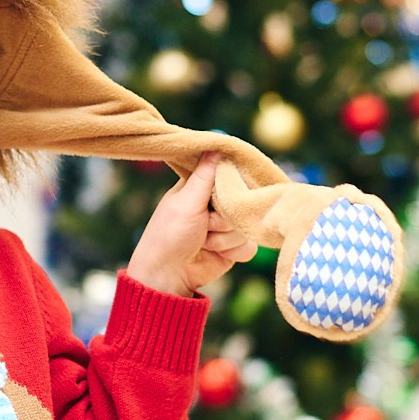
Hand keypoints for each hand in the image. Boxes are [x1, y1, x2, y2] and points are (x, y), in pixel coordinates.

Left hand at [125, 153, 256, 298]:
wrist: (168, 276)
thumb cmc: (169, 235)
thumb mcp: (186, 201)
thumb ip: (205, 174)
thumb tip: (218, 142)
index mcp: (200, 186)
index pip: (229, 173)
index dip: (234, 182)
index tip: (231, 189)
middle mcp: (215, 204)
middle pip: (243, 201)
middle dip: (225, 217)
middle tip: (206, 224)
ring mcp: (225, 226)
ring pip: (247, 224)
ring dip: (225, 237)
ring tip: (204, 241)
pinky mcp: (233, 247)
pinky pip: (250, 245)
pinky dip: (233, 251)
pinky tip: (215, 254)